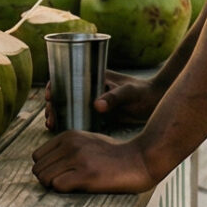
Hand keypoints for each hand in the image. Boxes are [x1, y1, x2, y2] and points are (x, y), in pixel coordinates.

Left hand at [33, 132, 160, 193]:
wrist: (141, 159)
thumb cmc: (114, 155)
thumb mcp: (88, 141)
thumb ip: (67, 148)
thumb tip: (45, 165)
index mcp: (68, 136)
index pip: (37, 156)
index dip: (46, 169)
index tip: (60, 174)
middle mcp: (70, 145)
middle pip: (38, 169)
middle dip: (48, 180)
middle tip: (66, 183)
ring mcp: (78, 159)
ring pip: (44, 178)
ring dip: (55, 187)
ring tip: (73, 186)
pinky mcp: (86, 175)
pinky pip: (58, 187)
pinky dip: (64, 191)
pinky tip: (79, 188)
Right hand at [46, 69, 161, 130]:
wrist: (157, 103)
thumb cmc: (143, 93)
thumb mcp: (129, 93)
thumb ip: (114, 98)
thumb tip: (97, 106)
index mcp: (94, 75)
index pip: (67, 75)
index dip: (54, 84)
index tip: (49, 96)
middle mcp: (90, 87)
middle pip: (63, 93)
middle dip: (52, 104)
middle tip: (50, 118)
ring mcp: (93, 100)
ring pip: (68, 105)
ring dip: (57, 114)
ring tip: (51, 125)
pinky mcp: (98, 113)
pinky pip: (77, 116)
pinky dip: (67, 121)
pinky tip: (59, 130)